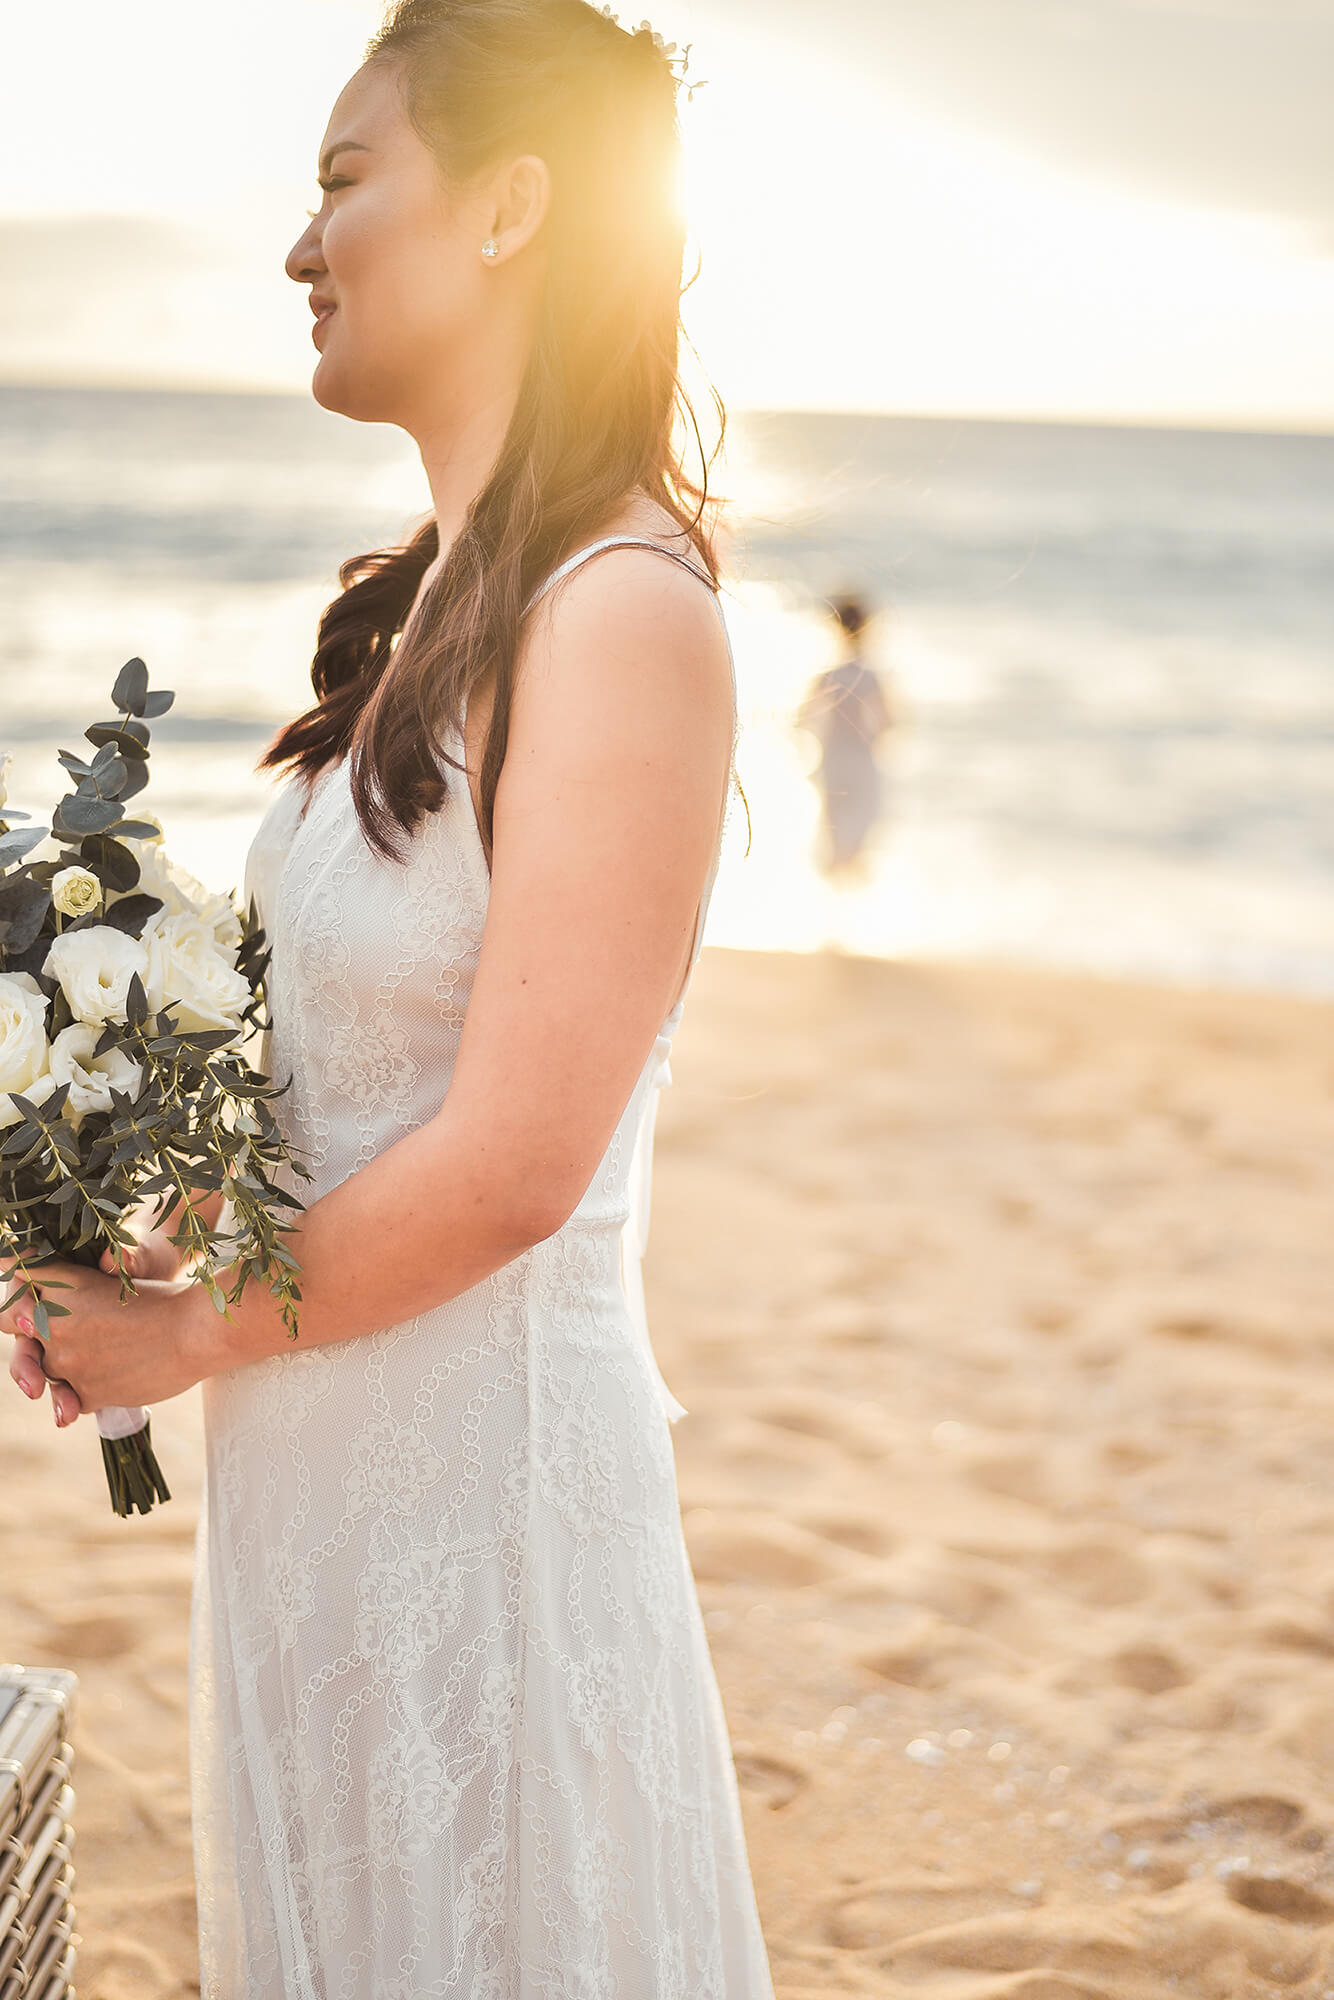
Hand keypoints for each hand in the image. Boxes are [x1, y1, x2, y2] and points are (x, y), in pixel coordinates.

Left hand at [2, 1256, 210, 1423]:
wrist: (197, 1331)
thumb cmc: (162, 1299)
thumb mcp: (112, 1278)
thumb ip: (67, 1283)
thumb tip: (13, 1267)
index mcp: (60, 1286)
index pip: (18, 1282)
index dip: (23, 1293)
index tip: (31, 1296)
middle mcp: (54, 1324)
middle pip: (25, 1332)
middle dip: (42, 1330)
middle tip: (78, 1327)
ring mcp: (67, 1362)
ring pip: (45, 1368)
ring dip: (67, 1362)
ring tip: (103, 1350)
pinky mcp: (85, 1393)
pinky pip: (68, 1397)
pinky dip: (83, 1390)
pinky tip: (109, 1373)